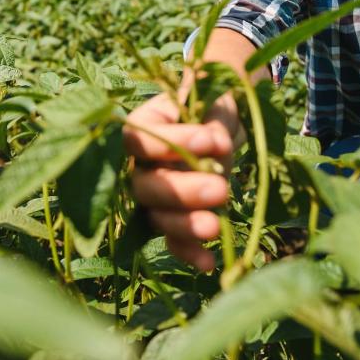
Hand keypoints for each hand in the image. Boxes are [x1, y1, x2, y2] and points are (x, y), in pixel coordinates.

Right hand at [123, 91, 239, 270]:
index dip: (171, 141)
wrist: (219, 123)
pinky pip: (172, 239)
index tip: (211, 139)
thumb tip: (215, 143)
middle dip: (181, 191)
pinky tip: (208, 263)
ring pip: (155, 215)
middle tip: (220, 189)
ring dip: (183, 225)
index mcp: (142, 125)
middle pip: (144, 185)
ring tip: (215, 227)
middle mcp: (138, 163)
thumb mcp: (213, 97)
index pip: (140, 137)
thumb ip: (212, 114)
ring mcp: (152, 194)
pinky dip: (188, 252)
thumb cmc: (210, 103)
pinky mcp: (170, 218)